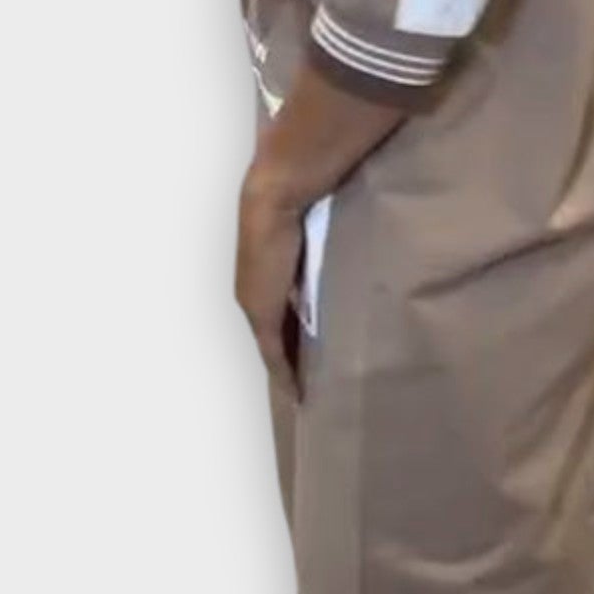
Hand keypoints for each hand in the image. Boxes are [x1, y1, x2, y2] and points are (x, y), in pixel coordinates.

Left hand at [237, 165, 304, 396]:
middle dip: (292, 361)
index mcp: (264, 280)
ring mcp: (255, 307)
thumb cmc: (296, 209)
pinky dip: (285, 375)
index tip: (310, 360)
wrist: (275, 200)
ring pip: (272, 350)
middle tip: (313, 385)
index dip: (294, 340)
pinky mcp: (262, 315)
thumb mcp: (310, 239)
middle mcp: (253, 297)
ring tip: (308, 393)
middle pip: (274, 339)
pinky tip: (299, 393)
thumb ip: (317, 256)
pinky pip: (273, 354)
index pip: (279, 319)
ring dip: (289, 371)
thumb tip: (340, 259)